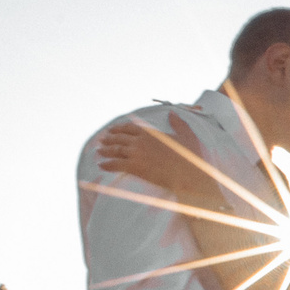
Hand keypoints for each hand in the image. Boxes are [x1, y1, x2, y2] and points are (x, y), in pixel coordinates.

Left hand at [94, 112, 214, 194]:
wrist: (188, 175)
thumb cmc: (191, 157)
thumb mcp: (187, 135)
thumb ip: (178, 123)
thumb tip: (172, 113)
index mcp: (151, 133)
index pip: (129, 127)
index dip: (119, 128)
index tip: (112, 129)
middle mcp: (140, 141)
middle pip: (119, 138)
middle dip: (109, 138)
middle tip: (102, 140)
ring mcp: (136, 154)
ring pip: (115, 150)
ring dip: (105, 150)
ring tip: (99, 151)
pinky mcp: (134, 167)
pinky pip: (115, 164)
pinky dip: (106, 164)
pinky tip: (101, 165)